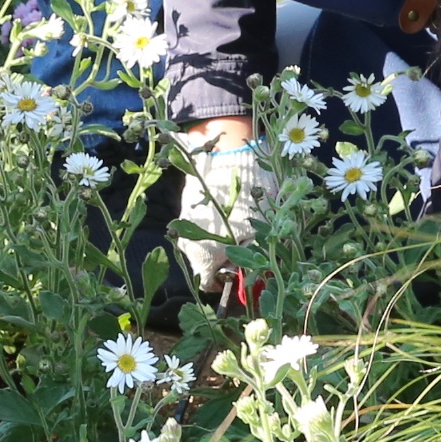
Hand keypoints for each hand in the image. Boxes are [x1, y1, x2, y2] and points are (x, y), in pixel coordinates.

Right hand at [175, 120, 270, 292]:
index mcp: (204, 257)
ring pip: (199, 242)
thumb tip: (251, 273)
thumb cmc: (247, 200)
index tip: (240, 271)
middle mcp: (187, 244)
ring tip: (237, 224)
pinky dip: (210, 222)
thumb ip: (251, 259)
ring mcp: (182, 224)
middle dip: (222, 259)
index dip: (226, 281)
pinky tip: (227, 209)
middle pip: (203, 263)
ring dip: (216, 240)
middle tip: (243, 244)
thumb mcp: (258, 235)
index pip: (207, 284)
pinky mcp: (184, 205)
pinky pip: (196, 223)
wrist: (227, 158)